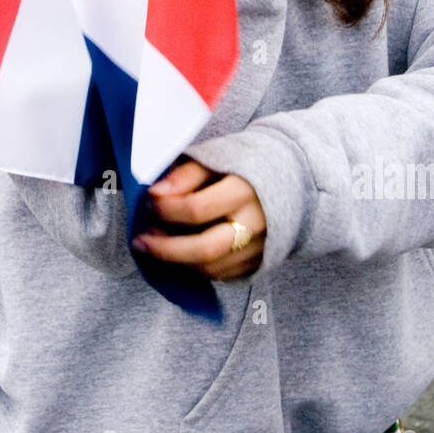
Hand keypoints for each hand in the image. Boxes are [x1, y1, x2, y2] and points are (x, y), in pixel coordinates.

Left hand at [132, 159, 265, 280]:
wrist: (292, 181)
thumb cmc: (246, 165)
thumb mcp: (218, 157)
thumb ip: (187, 174)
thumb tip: (156, 192)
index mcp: (245, 191)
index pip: (197, 209)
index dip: (166, 208)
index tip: (149, 201)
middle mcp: (255, 224)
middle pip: (204, 250)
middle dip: (166, 249)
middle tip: (140, 241)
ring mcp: (259, 248)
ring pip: (210, 268)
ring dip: (176, 261)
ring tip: (155, 245)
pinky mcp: (258, 263)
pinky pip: (220, 275)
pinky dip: (194, 268)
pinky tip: (179, 255)